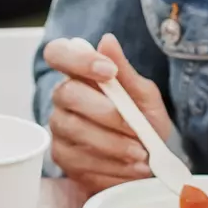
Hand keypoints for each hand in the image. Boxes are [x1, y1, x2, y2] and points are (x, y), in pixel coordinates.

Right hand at [43, 34, 172, 192]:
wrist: (149, 161)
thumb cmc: (144, 123)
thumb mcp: (145, 97)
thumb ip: (126, 73)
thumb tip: (107, 40)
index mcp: (81, 74)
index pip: (58, 53)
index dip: (78, 59)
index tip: (109, 72)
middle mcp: (63, 97)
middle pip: (67, 93)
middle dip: (106, 112)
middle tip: (135, 128)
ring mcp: (59, 128)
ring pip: (74, 128)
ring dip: (113, 143)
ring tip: (141, 153)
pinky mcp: (62, 157)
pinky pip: (79, 159)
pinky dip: (110, 164)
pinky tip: (130, 167)